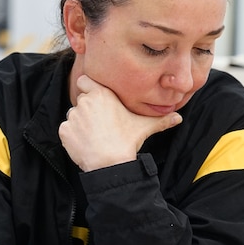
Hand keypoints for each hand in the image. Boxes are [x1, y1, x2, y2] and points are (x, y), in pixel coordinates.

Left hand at [59, 75, 181, 171]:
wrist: (110, 163)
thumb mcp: (145, 127)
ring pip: (74, 116)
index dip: (89, 88)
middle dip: (88, 110)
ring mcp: (73, 116)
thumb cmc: (127, 141)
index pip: (85, 80)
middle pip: (82, 100)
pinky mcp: (64, 130)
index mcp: (102, 94)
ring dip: (80, 123)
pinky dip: (73, 136)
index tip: (96, 99)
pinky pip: (66, 130)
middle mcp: (85, 101)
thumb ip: (161, 120)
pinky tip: (86, 144)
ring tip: (95, 136)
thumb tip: (179, 118)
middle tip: (100, 124)